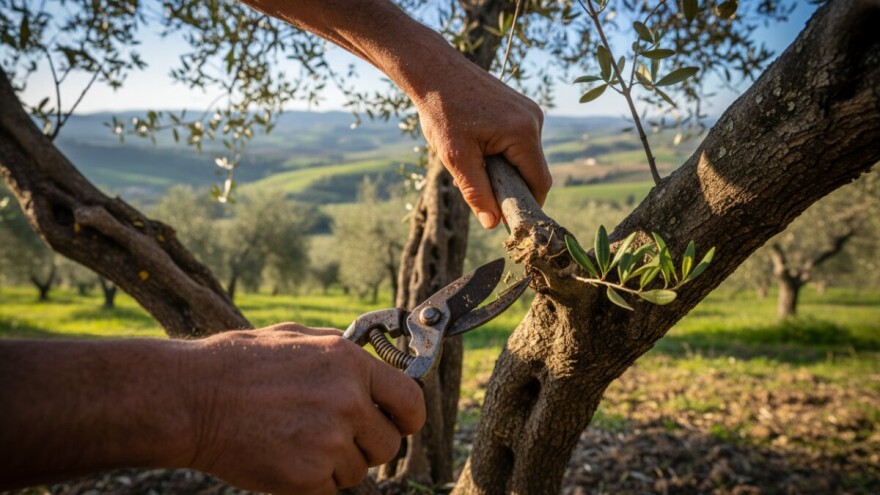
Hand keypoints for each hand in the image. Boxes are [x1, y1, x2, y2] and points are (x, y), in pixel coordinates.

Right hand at [183, 323, 424, 493]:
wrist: (192, 399)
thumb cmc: (238, 363)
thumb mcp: (296, 336)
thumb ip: (340, 351)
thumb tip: (373, 362)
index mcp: (349, 363)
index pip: (410, 400)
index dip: (408, 418)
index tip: (400, 424)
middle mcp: (348, 400)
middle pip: (389, 444)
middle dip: (367, 445)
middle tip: (334, 437)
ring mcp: (329, 440)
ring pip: (358, 470)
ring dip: (335, 464)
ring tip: (297, 441)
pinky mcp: (308, 476)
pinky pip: (330, 489)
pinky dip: (312, 482)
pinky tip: (285, 458)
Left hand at [414, 59, 551, 228]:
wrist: (433, 70)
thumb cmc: (442, 110)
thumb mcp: (456, 157)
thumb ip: (476, 192)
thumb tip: (492, 224)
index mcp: (523, 133)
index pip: (539, 183)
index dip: (525, 205)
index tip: (505, 218)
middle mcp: (534, 120)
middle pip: (532, 171)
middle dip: (509, 185)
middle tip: (477, 187)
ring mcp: (529, 112)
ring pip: (525, 157)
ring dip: (503, 168)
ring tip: (471, 160)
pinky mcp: (520, 108)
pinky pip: (519, 142)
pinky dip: (502, 153)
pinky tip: (476, 146)